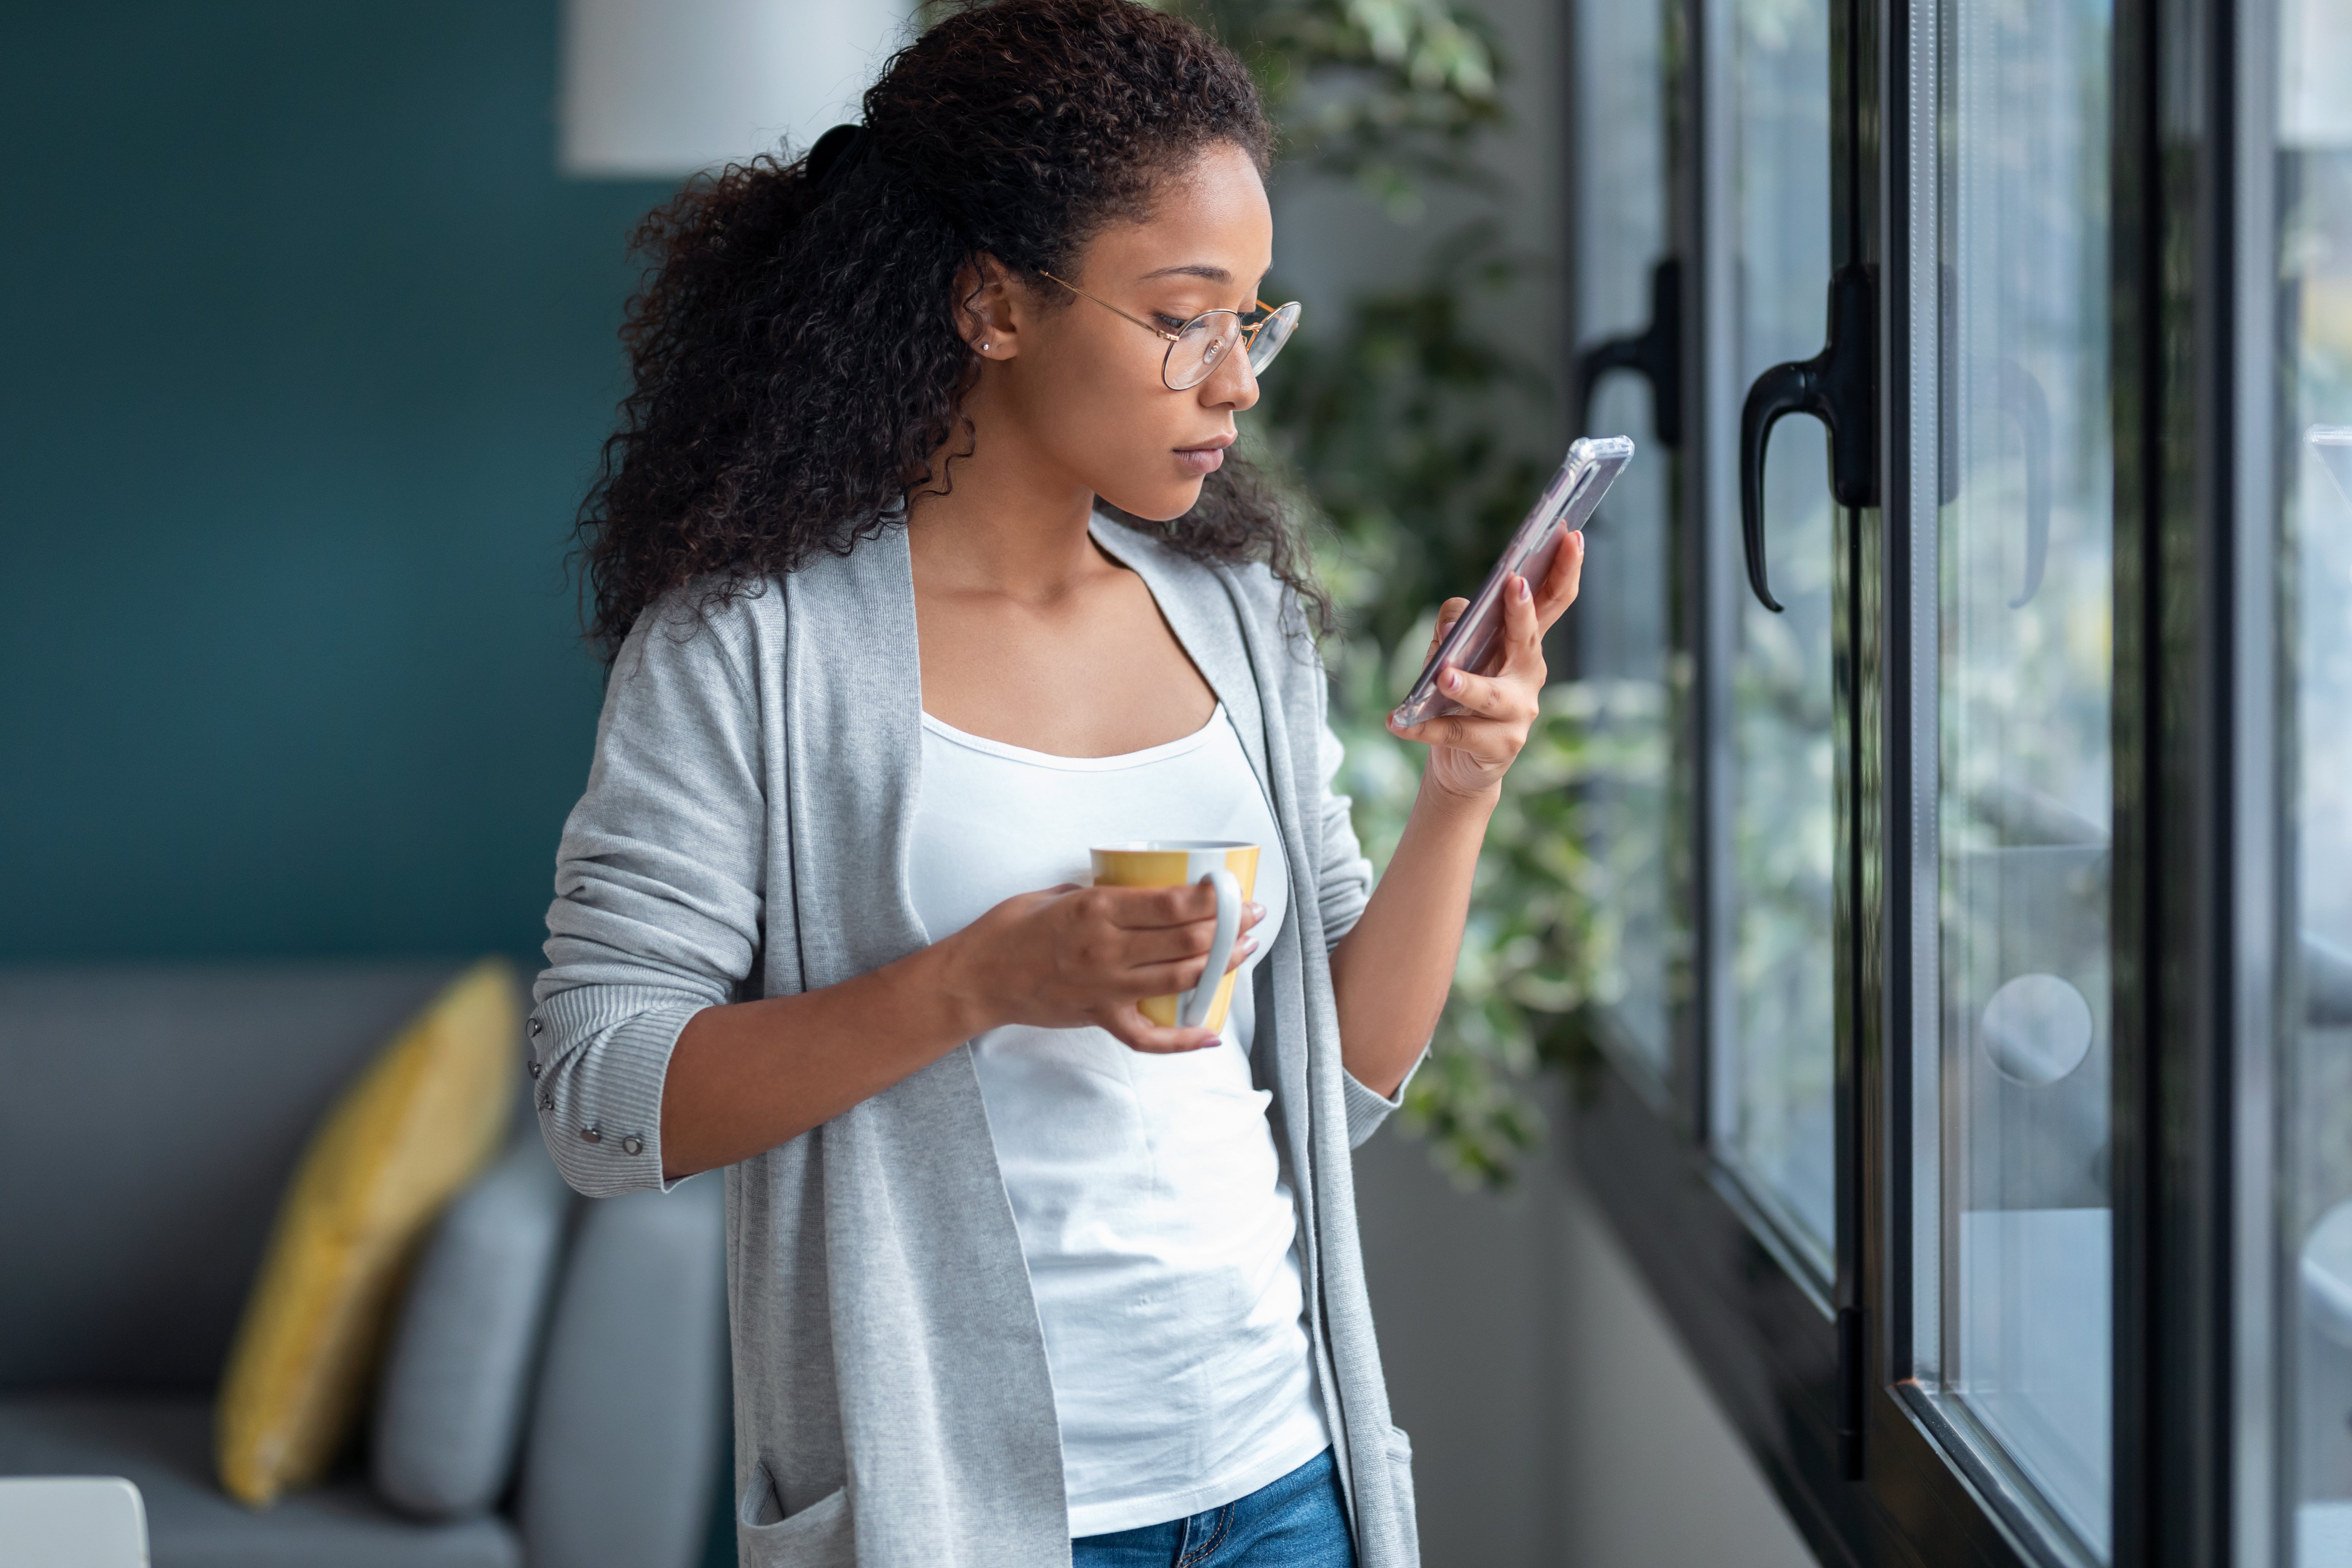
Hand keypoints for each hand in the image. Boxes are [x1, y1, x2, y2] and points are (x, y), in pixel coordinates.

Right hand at [937, 882, 1264, 1053]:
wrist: (977, 977)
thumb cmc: (1011, 928)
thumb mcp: (1057, 893)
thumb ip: (1099, 892)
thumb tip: (1135, 889)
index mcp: (1097, 909)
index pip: (1171, 904)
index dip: (1213, 899)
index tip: (1236, 892)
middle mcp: (1106, 948)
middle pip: (1186, 941)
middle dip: (1229, 928)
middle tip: (1252, 918)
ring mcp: (1105, 987)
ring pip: (1179, 980)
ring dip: (1220, 967)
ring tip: (1244, 952)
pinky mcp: (1099, 1016)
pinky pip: (1148, 1037)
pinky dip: (1182, 1040)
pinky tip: (1210, 1035)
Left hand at [1387, 530, 1585, 803]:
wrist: (1461, 761)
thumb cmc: (1460, 694)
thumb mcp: (1454, 651)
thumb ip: (1456, 625)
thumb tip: (1456, 616)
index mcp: (1524, 642)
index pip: (1551, 600)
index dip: (1563, 568)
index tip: (1569, 535)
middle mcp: (1529, 673)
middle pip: (1530, 637)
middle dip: (1522, 610)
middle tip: (1514, 585)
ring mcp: (1520, 711)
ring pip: (1492, 694)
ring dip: (1468, 684)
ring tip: (1444, 675)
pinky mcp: (1501, 744)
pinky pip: (1457, 731)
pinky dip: (1425, 727)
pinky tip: (1398, 723)